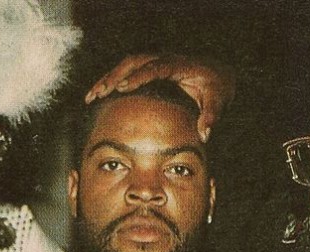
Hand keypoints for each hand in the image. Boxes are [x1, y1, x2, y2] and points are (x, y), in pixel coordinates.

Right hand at [85, 54, 235, 141]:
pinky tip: (97, 96)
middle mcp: (164, 58)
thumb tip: (204, 134)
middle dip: (114, 76)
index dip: (138, 77)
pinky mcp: (149, 67)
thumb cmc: (216, 88)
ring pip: (126, 64)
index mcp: (179, 65)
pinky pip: (127, 70)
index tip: (122, 87)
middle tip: (98, 94)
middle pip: (134, 61)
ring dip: (107, 78)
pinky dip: (111, 81)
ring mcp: (155, 60)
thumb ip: (211, 117)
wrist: (217, 73)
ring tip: (91, 96)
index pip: (155, 68)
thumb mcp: (218, 101)